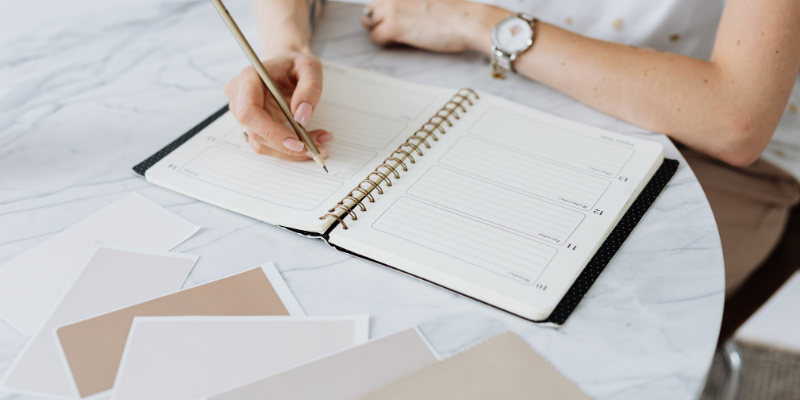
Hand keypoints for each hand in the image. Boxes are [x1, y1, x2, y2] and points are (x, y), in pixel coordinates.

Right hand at [224, 51, 331, 160]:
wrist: (287, 64)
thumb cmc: (296, 63)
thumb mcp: (310, 68)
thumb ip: (309, 89)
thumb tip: (301, 117)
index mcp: (248, 78)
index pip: (249, 112)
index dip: (271, 132)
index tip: (297, 143)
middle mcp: (239, 97)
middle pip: (255, 133)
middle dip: (286, 146)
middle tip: (316, 148)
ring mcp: (243, 113)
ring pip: (261, 143)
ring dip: (290, 150)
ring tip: (318, 143)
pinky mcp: (252, 125)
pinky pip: (268, 143)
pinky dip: (289, 148)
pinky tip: (310, 141)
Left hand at [361, 0, 509, 52]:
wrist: (468, 20)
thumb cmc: (456, 14)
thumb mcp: (430, 1)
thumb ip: (413, 4)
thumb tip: (407, 14)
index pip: (379, 0)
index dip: (384, 12)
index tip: (392, 20)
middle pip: (369, 10)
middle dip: (377, 21)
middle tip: (394, 31)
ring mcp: (392, 10)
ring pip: (368, 23)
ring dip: (379, 32)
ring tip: (397, 38)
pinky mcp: (394, 27)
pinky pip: (376, 38)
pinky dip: (385, 43)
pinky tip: (401, 43)